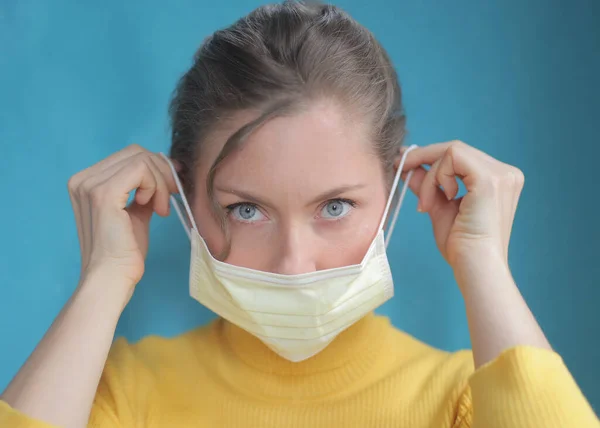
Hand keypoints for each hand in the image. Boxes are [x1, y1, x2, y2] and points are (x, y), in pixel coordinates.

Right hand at [67, 144, 178, 303]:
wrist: (112, 277)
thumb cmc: (125, 251)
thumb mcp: (136, 212)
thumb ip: (145, 190)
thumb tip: (167, 170)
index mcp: (86, 182)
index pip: (129, 156)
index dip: (156, 168)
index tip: (170, 188)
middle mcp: (83, 179)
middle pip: (136, 153)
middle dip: (161, 172)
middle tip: (169, 199)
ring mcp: (90, 185)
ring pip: (141, 160)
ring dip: (161, 183)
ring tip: (161, 210)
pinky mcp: (104, 193)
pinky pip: (141, 169)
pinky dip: (155, 186)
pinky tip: (155, 209)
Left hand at [400, 141, 524, 272]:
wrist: (475, 268)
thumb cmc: (462, 246)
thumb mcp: (439, 208)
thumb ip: (427, 185)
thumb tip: (408, 167)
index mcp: (499, 181)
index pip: (461, 157)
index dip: (430, 157)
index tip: (404, 164)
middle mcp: (506, 174)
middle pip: (455, 150)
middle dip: (423, 160)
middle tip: (401, 171)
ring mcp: (501, 175)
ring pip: (451, 152)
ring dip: (429, 177)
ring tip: (425, 205)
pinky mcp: (490, 179)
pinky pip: (452, 158)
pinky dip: (436, 177)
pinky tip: (439, 200)